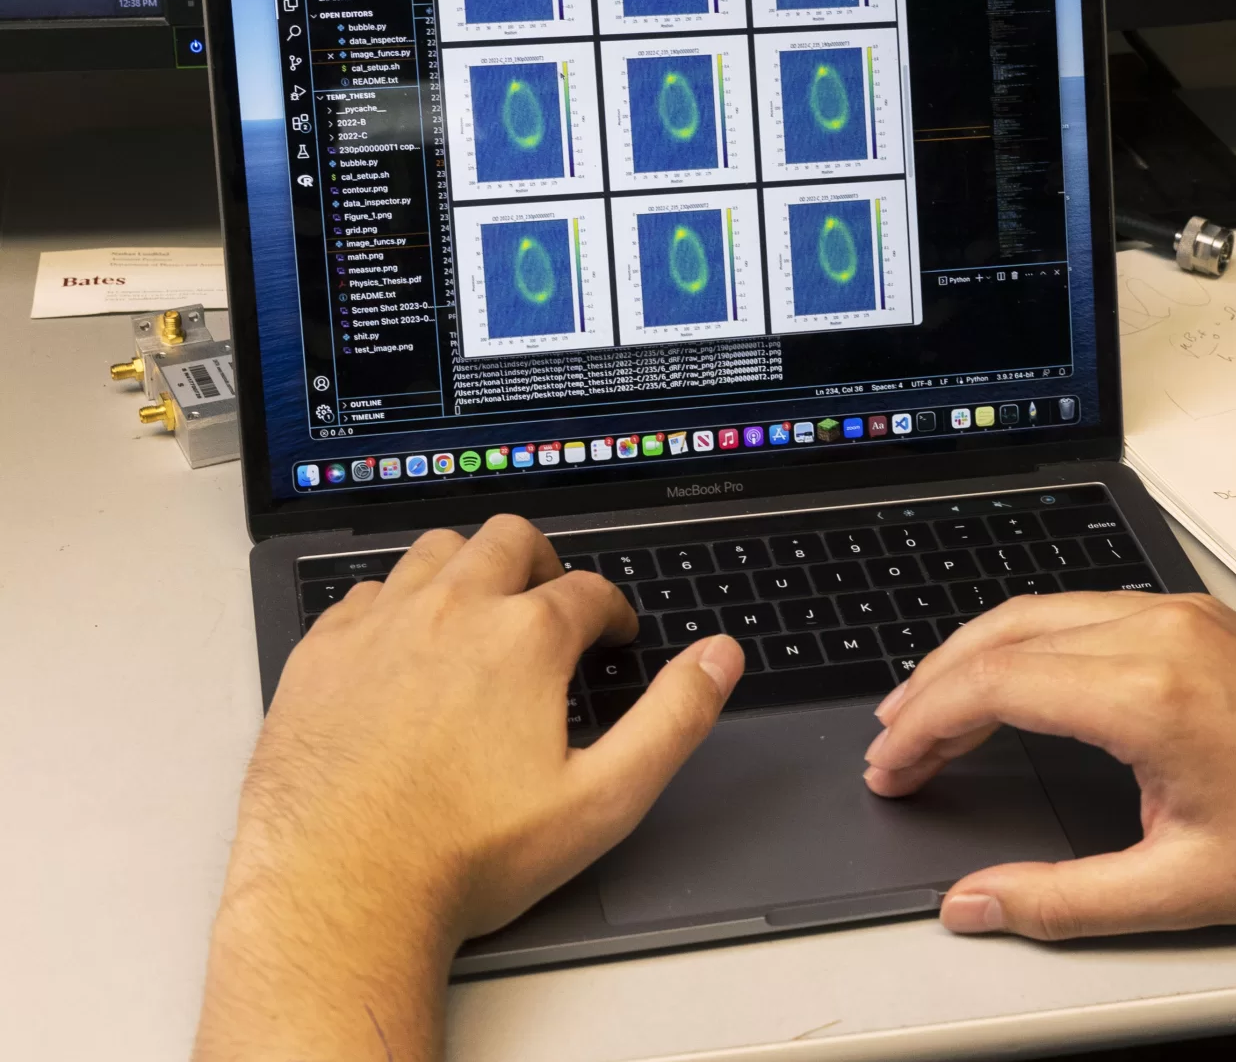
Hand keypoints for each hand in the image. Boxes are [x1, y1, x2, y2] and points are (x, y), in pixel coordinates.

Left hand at [194, 515, 742, 1060]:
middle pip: (509, 539)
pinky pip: (365, 593)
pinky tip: (404, 647)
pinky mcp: (320, 653)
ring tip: (481, 611)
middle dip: (543, 563)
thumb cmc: (468, 855)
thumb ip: (673, 718)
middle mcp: (451, 609)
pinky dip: (396, 603)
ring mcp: (378, 625)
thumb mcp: (604, 799)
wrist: (340, 892)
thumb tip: (720, 657)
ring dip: (470, 568)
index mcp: (526, 636)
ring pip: (435, 551)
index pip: (588, 590)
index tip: (613, 637)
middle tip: (552, 605)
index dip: (612, 611)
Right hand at [864, 592, 1235, 940]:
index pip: (996, 684)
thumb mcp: (1185, 889)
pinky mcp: (1196, 617)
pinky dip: (1025, 642)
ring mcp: (1180, 615)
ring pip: (1039, 611)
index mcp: (1152, 694)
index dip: (926, 726)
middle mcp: (1160, 634)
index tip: (892, 767)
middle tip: (892, 744)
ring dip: (974, 656)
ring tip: (929, 709)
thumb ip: (1061, 898)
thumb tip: (974, 904)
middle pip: (1004, 634)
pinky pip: (1082, 608)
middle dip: (932, 686)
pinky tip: (1010, 678)